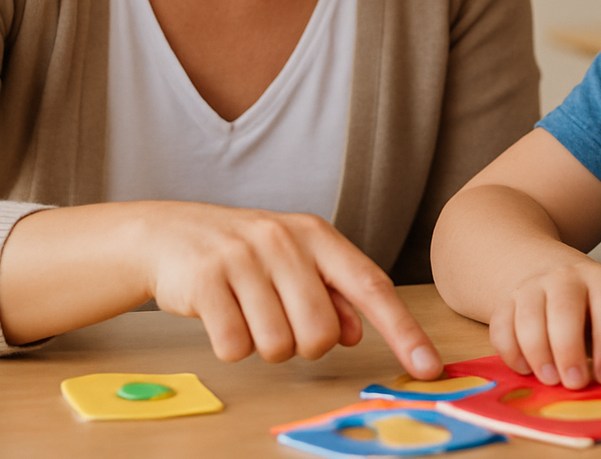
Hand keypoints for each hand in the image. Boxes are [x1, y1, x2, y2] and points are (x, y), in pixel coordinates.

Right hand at [136, 201, 441, 374]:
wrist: (170, 233)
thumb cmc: (245, 254)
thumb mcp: (294, 261)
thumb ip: (331, 294)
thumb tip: (356, 332)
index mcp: (317, 236)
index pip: (372, 287)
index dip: (404, 331)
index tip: (430, 366)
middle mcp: (284, 241)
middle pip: (321, 334)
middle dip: (305, 346)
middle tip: (282, 323)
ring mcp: (243, 258)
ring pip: (277, 347)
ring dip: (265, 347)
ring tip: (249, 314)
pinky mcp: (205, 280)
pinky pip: (235, 347)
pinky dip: (231, 345)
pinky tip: (222, 316)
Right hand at [487, 257, 600, 387]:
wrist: (553, 272)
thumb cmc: (600, 302)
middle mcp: (565, 278)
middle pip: (564, 310)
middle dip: (569, 350)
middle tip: (575, 384)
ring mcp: (532, 288)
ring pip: (528, 318)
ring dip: (537, 353)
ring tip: (550, 380)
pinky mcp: (506, 302)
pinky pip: (501, 326)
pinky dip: (509, 351)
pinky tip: (525, 369)